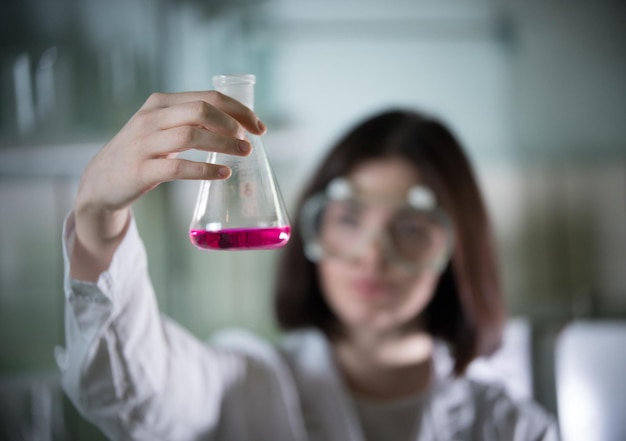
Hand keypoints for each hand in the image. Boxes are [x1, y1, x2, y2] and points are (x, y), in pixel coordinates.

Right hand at [71, 91, 264, 279]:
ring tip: (242, 154)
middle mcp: (151, 118)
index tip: (259, 127)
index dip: (239, 110)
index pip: (209, 97)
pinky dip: (205, 170)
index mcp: (161, 103)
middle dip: (233, 124)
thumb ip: (191, 122)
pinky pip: (178, 167)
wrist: (101, 182)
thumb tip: (238, 128)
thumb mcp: (162, 128)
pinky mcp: (141, 170)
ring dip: (223, 145)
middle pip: (202, 110)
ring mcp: (144, 143)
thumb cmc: (142, 154)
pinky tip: (223, 174)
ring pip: (191, 135)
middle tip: (250, 142)